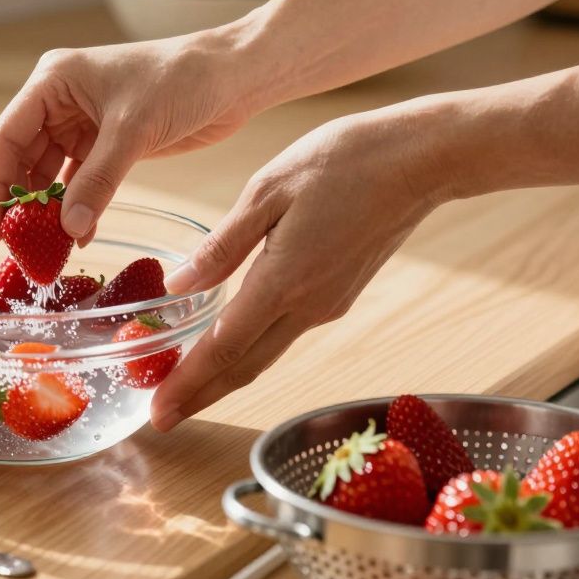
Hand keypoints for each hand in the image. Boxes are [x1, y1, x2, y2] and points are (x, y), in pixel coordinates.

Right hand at [0, 29, 264, 242]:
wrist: (232, 76)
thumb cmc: (181, 78)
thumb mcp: (133, 130)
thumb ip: (97, 182)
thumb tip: (69, 230)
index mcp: (52, 82)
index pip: (6, 138)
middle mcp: (60, 101)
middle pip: (23, 160)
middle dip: (23, 205)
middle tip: (22, 249)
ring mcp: (83, 123)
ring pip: (51, 175)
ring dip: (52, 211)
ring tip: (50, 250)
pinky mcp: (109, 143)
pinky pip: (81, 182)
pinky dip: (80, 208)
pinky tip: (82, 236)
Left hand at [151, 108, 446, 430]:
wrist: (420, 159)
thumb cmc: (342, 161)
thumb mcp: (267, 191)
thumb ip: (222, 246)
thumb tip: (178, 285)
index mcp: (283, 281)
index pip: (224, 349)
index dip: (187, 385)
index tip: (158, 414)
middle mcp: (308, 307)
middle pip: (244, 367)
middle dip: (199, 396)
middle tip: (161, 418)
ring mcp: (328, 304)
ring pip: (266, 353)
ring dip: (224, 376)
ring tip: (185, 387)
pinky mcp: (339, 294)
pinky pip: (285, 332)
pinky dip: (251, 348)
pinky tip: (231, 343)